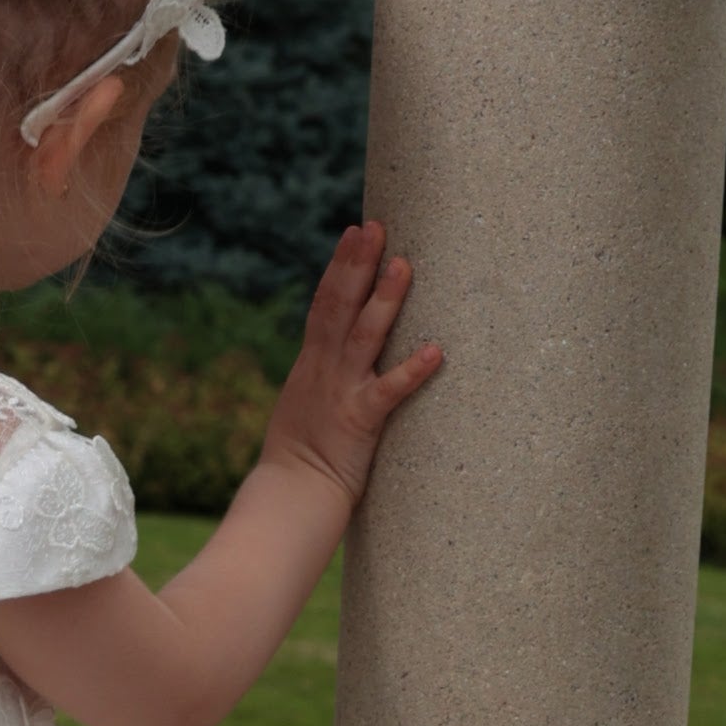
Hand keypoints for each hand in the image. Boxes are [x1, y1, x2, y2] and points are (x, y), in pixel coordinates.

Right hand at [258, 222, 444, 513]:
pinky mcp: (361, 422)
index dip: (340, 267)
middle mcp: (324, 371)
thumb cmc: (300, 461)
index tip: (355, 232)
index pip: (325, 304)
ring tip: (403, 266)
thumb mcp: (306, 406)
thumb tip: (339, 360)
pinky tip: (435, 350)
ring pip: (364, 337)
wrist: (290, 498)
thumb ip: (324, 380)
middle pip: (339, 306)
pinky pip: (389, 392)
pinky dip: (411, 371)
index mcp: (311, 365)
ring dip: (384, 301)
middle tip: (374, 227)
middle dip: (356, 264)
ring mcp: (342, 393)